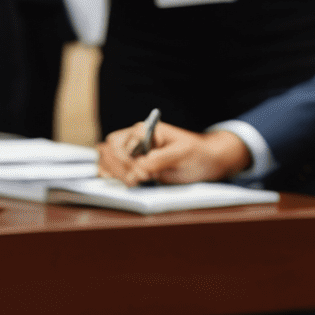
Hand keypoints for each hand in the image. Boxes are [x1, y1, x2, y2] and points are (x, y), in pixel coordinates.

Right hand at [97, 121, 250, 185]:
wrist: (207, 161)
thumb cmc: (197, 153)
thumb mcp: (182, 154)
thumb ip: (159, 160)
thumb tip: (137, 171)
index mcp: (143, 131)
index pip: (118, 145)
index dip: (125, 162)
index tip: (142, 175)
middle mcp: (134, 141)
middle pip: (108, 151)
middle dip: (118, 169)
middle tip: (136, 182)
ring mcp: (132, 154)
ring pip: (106, 161)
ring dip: (114, 174)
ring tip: (133, 183)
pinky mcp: (134, 167)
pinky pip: (112, 170)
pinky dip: (114, 177)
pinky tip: (126, 183)